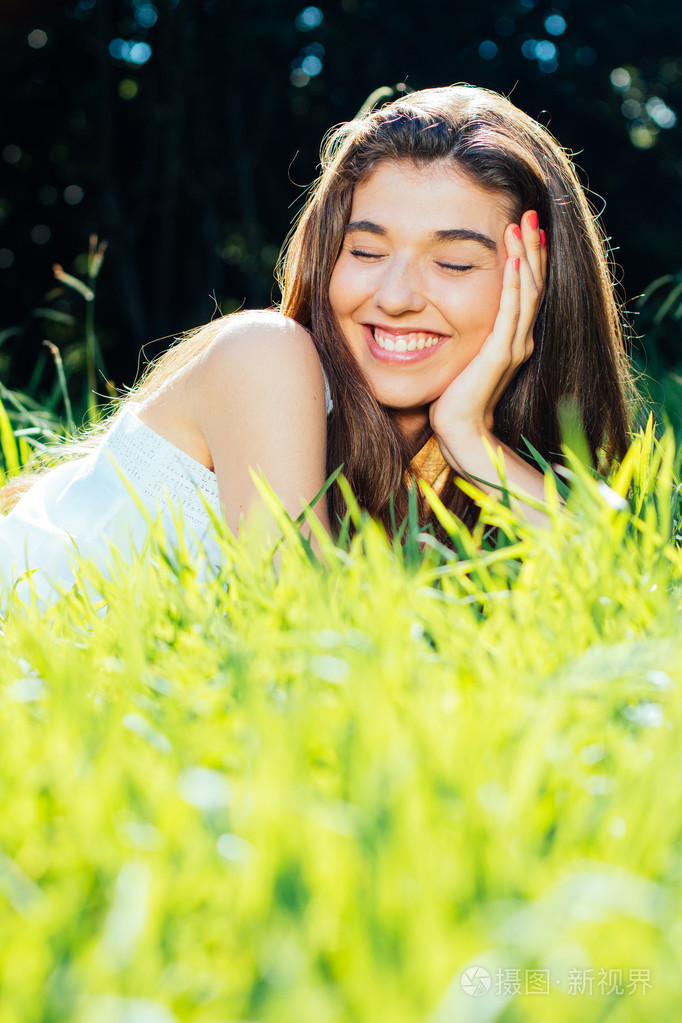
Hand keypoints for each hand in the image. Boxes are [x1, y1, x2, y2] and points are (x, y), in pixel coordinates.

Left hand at [429, 209, 546, 458]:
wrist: (459, 430)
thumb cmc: (454, 397)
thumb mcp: (463, 354)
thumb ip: (467, 334)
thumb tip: (446, 312)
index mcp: (513, 338)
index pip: (527, 287)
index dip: (528, 255)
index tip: (523, 225)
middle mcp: (520, 338)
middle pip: (535, 282)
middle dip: (533, 245)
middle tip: (531, 212)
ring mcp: (514, 346)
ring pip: (528, 291)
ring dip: (525, 254)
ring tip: (522, 223)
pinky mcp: (501, 354)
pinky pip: (512, 313)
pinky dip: (514, 285)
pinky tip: (513, 261)